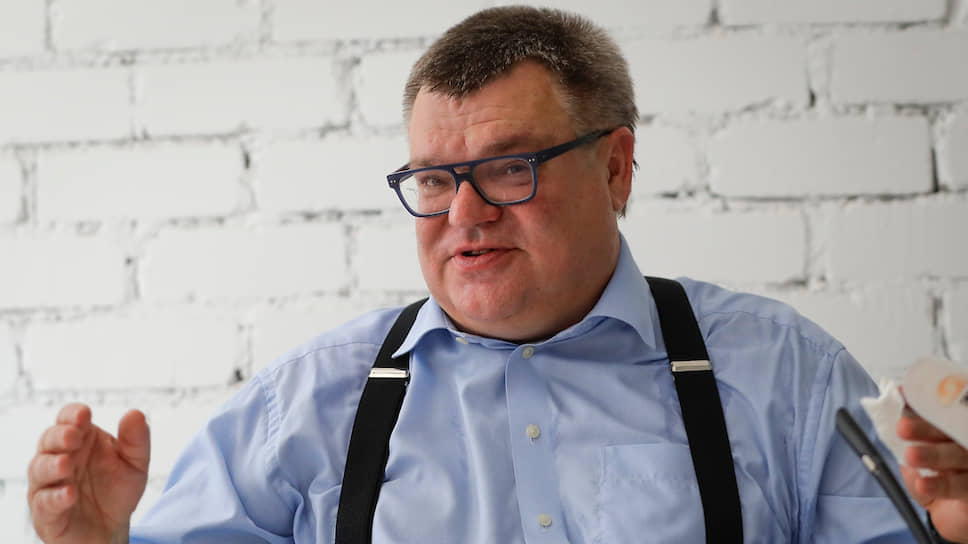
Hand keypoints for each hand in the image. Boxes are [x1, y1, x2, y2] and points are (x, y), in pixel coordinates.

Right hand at [28, 403, 150, 543]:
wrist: (111, 529)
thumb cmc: (117, 489)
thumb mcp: (135, 463)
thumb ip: (136, 439)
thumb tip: (135, 413)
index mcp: (81, 439)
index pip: (68, 418)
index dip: (72, 414)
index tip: (84, 415)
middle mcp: (59, 457)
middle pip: (49, 439)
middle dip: (59, 436)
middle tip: (73, 437)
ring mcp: (49, 484)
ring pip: (39, 469)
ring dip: (52, 465)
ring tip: (66, 464)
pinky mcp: (46, 512)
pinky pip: (44, 502)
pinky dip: (55, 497)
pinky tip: (69, 494)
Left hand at [898, 406, 967, 542]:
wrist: (949, 514)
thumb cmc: (932, 476)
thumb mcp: (916, 452)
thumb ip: (909, 431)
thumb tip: (893, 402)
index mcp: (955, 428)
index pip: (943, 411)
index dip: (923, 403)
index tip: (900, 396)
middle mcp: (966, 442)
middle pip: (953, 430)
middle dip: (926, 427)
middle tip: (902, 427)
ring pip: (958, 456)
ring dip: (933, 455)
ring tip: (911, 456)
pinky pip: (961, 486)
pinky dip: (940, 485)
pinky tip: (922, 484)